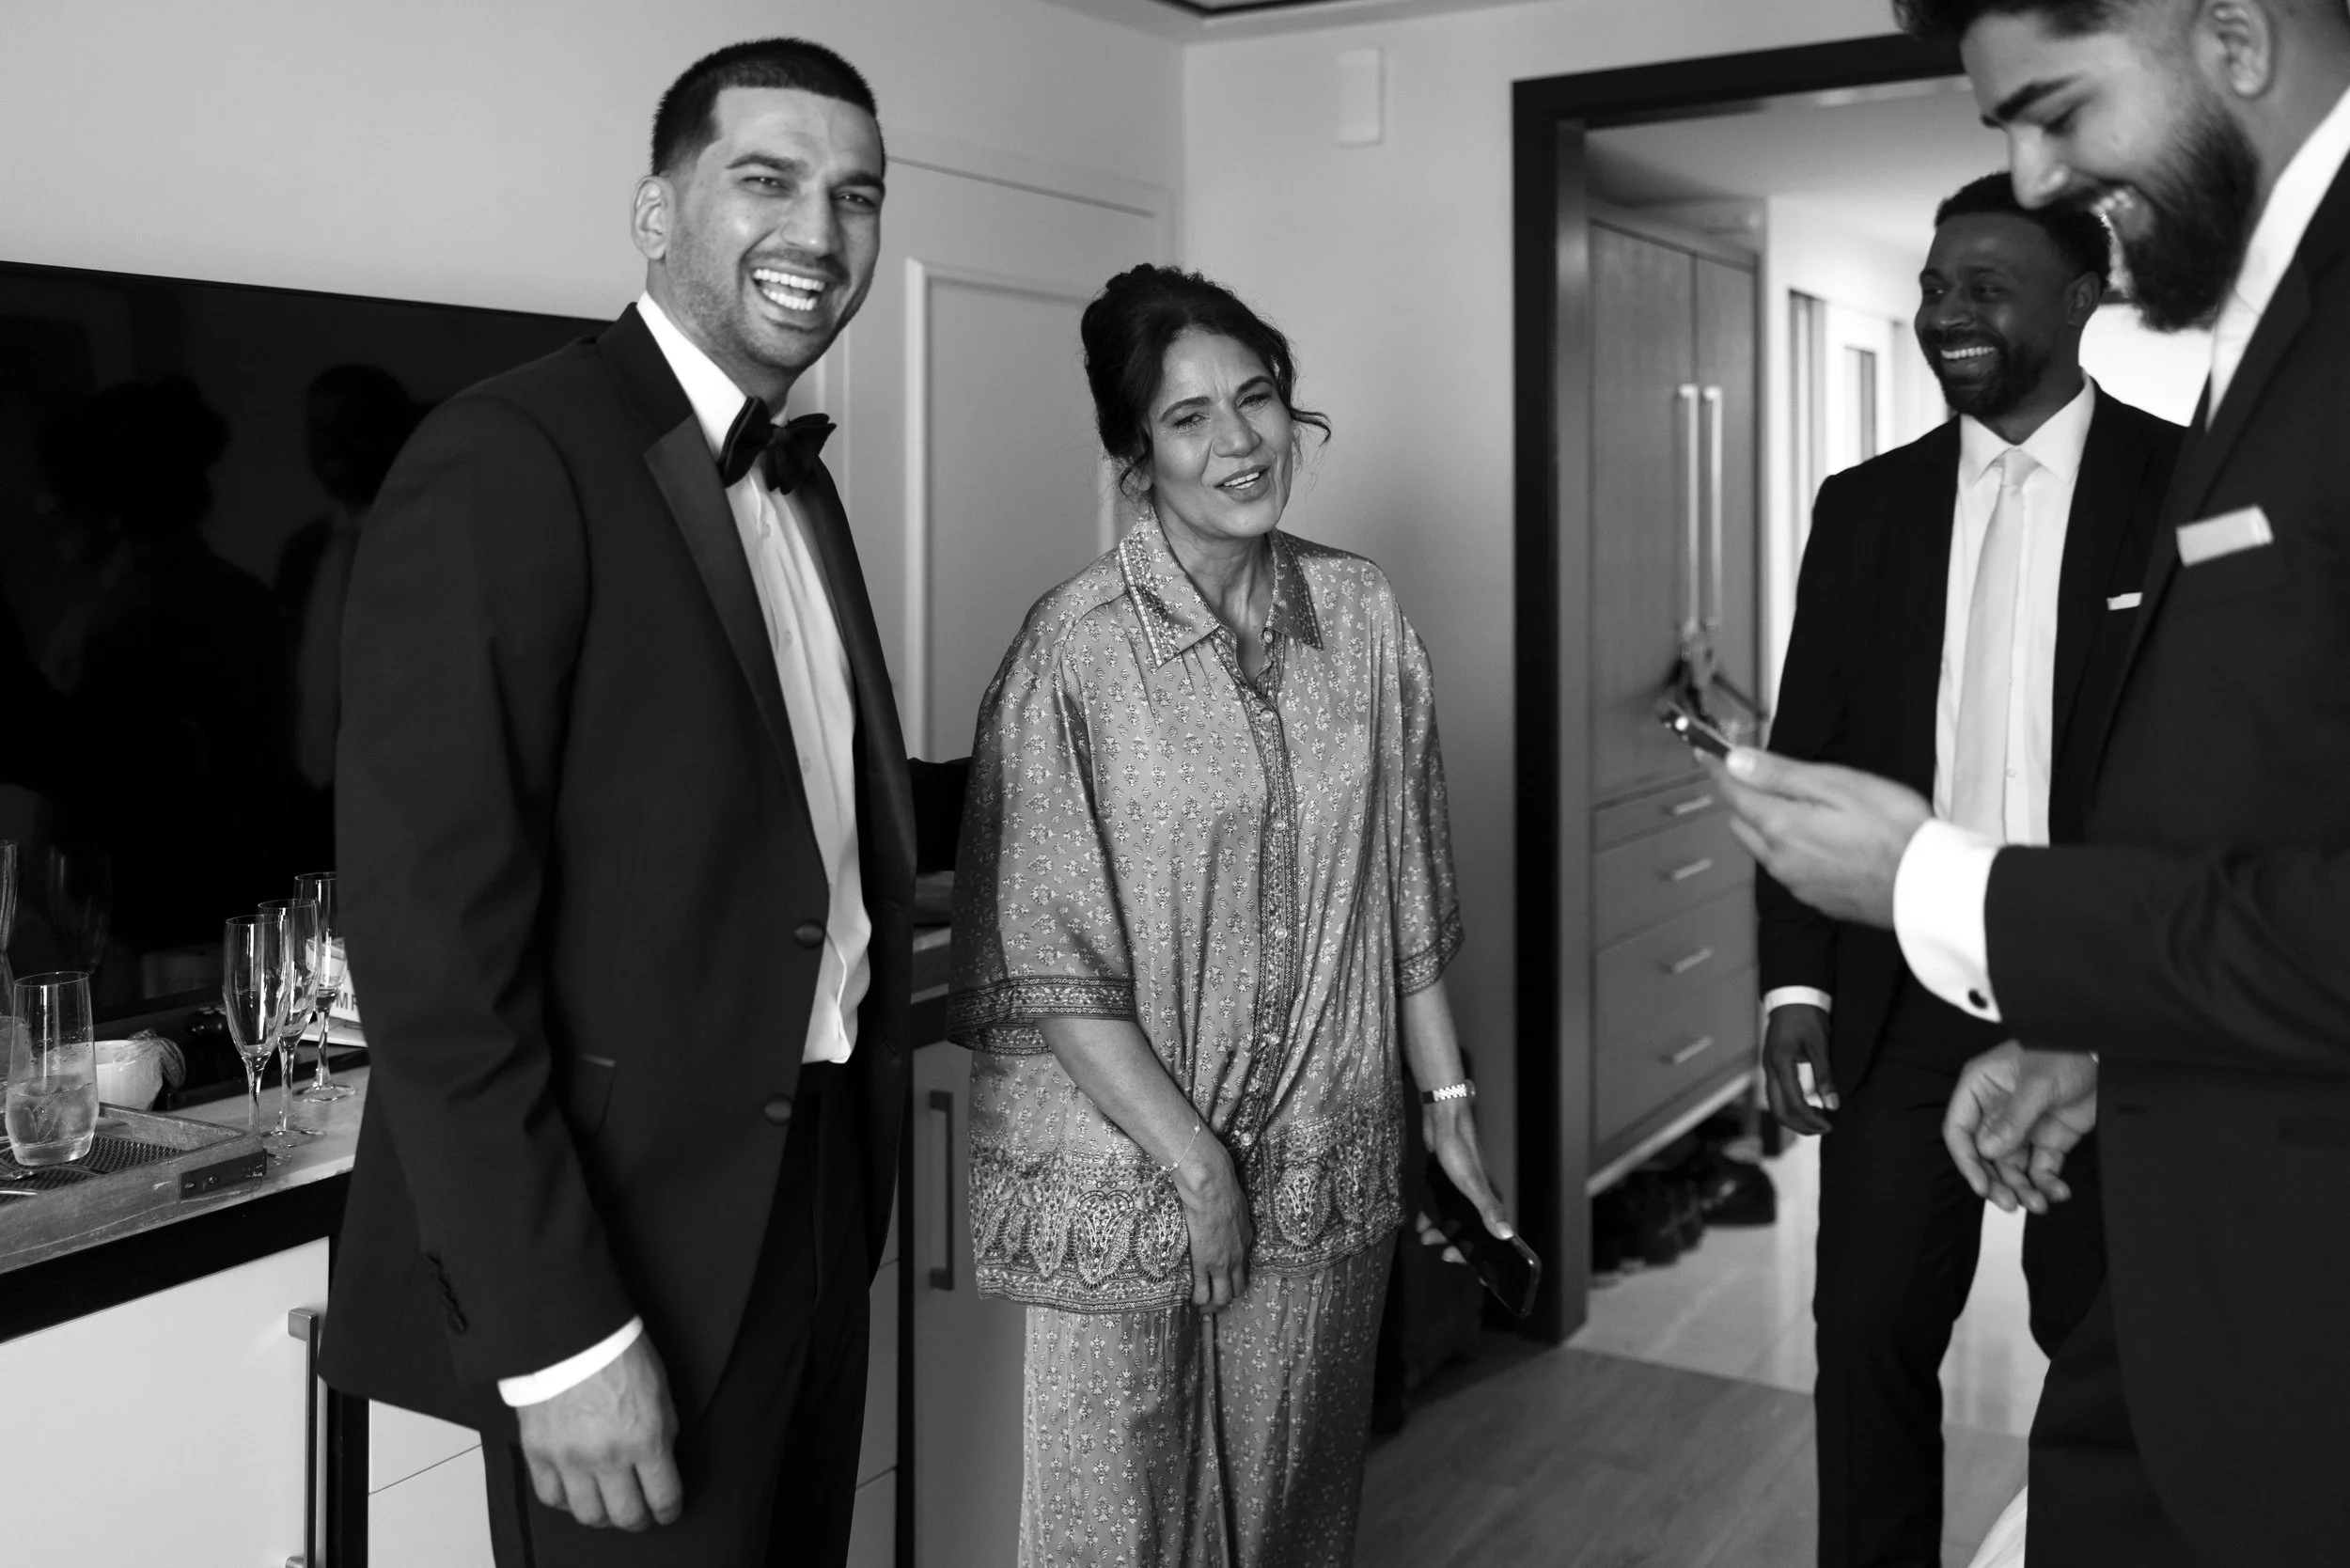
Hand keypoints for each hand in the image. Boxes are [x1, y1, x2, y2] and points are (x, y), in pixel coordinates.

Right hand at [516, 1332, 682, 1530]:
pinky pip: (551, 1497)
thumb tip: (660, 1466)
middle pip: (626, 1516)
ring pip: (588, 1515)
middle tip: (640, 1512)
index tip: (668, 1511)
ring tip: (608, 1506)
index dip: (669, 1511)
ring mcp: (570, 1459)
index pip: (664, 1497)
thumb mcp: (660, 1392)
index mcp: (645, 1439)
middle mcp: (608, 1457)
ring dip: (603, 1516)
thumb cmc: (621, 1354)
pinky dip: (566, 1501)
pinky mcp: (539, 1453)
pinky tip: (576, 1492)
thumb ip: (662, 1434)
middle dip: (639, 1519)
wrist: (571, 1333)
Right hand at [1175, 1133, 1253, 1312]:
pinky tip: (1192, 1301)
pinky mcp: (1204, 1263)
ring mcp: (1221, 1263)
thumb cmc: (1223, 1189)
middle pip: (1237, 1288)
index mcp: (1245, 1241)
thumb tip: (1228, 1216)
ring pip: (1222, 1296)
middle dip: (1226, 1297)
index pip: (1244, 1268)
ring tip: (1203, 1307)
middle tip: (1214, 1300)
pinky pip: (1202, 1291)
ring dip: (1213, 1305)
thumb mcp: (1238, 1206)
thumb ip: (1234, 1217)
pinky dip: (1198, 1299)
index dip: (1234, 1279)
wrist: (1212, 1189)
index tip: (1225, 1281)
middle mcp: (1237, 1256)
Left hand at [1425, 1099, 1513, 1240]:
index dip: (1483, 1254)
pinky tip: (1421, 1221)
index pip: (1492, 1235)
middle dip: (1457, 1245)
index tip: (1472, 1269)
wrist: (1442, 1121)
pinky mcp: (1449, 1182)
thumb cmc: (1459, 1150)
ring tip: (1425, 1237)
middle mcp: (1479, 1197)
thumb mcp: (1472, 1184)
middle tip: (1442, 1253)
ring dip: (1440, 1231)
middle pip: (1472, 1231)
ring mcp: (1463, 1190)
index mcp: (1490, 1200)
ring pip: (1454, 1219)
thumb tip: (1506, 1235)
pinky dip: (1431, 1215)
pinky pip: (1441, 1205)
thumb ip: (1488, 1210)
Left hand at [1707, 749, 1930, 928]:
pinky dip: (1790, 849)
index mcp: (1781, 827)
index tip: (1705, 753)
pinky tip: (1821, 839)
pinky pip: (1788, 868)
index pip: (1734, 794)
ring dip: (1767, 825)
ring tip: (1801, 805)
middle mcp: (1780, 860)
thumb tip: (1735, 761)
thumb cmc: (1894, 829)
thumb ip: (1782, 774)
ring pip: (1763, 848)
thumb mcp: (1839, 785)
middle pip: (1742, 823)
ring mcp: (1797, 884)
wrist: (1929, 887)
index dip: (1719, 770)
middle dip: (1744, 798)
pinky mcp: (1816, 899)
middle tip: (1763, 775)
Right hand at [1761, 1004, 1838, 1135]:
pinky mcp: (1772, 1065)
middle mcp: (1769, 1068)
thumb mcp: (1820, 1044)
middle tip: (1825, 1128)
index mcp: (1780, 1063)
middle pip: (1779, 1110)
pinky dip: (1792, 1105)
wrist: (1793, 995)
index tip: (1830, 1126)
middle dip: (1801, 1125)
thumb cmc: (1807, 1016)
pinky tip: (1810, 1104)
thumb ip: (1825, 1076)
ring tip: (1820, 1117)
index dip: (1812, 1120)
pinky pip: (1777, 1094)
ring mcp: (1768, 1067)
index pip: (1794, 1103)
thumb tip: (1834, 1105)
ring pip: (1776, 1104)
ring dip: (1796, 1117)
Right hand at [1943, 1042, 2097, 1214]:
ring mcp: (2022, 1127)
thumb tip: (1986, 1151)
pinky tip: (2058, 1192)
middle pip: (1984, 1156)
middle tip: (2010, 1203)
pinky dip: (2047, 1184)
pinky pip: (2041, 1168)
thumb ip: (2013, 1118)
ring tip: (2038, 1204)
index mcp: (1981, 1088)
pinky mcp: (2049, 1139)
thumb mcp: (2038, 1083)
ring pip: (2011, 1168)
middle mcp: (1996, 1111)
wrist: (2110, 1054)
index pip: (1959, 1129)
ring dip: (2022, 1189)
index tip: (1981, 1185)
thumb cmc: (2065, 1051)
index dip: (1966, 1160)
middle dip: (1996, 1182)